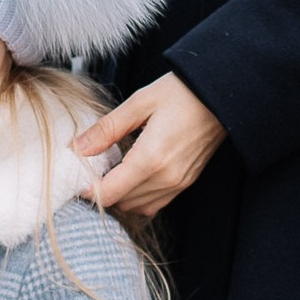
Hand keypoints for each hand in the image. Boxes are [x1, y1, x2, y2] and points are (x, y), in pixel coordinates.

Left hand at [75, 74, 224, 218]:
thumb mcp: (139, 102)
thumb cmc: (182, 92)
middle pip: (121, 203)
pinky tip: (133, 175)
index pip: (109, 193)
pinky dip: (138, 197)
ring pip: (138, 207)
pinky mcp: (187, 182)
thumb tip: (78, 148)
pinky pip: (155, 203)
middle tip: (91, 170)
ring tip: (112, 171)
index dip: (87, 190)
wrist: (222, 95)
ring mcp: (179, 183)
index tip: (76, 177)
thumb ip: (107, 128)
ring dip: (120, 196)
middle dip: (102, 192)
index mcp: (151, 158)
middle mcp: (166, 177)